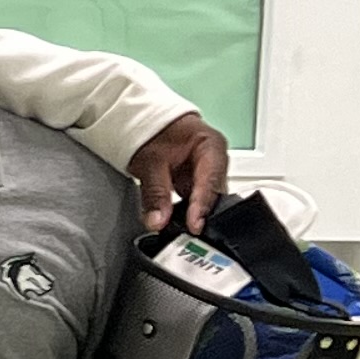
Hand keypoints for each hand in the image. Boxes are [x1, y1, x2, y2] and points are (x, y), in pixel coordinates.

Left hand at [128, 111, 230, 230]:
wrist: (145, 124)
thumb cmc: (152, 131)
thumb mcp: (149, 161)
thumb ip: (154, 192)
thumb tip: (157, 219)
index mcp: (211, 146)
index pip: (211, 180)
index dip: (202, 205)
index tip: (194, 225)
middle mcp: (214, 160)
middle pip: (213, 193)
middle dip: (200, 214)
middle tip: (188, 234)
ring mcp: (206, 172)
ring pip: (205, 200)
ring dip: (193, 215)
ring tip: (182, 233)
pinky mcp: (195, 183)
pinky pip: (194, 201)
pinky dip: (186, 213)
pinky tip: (176, 224)